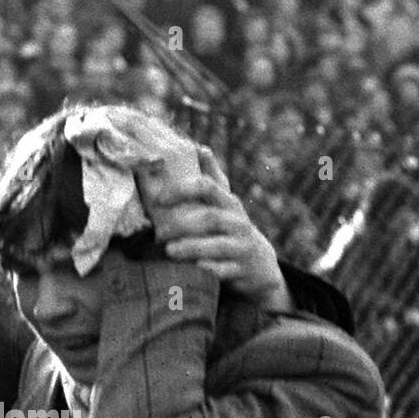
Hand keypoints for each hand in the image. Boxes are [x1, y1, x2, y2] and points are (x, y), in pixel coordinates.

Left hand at [136, 146, 291, 311]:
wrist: (260, 265)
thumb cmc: (232, 230)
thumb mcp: (225, 204)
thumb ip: (212, 178)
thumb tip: (198, 147)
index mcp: (228, 203)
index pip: (206, 187)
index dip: (182, 190)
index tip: (158, 199)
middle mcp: (237, 222)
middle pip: (209, 218)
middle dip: (182, 225)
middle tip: (158, 233)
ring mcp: (241, 247)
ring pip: (217, 245)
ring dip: (192, 247)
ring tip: (169, 251)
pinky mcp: (242, 270)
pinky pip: (225, 271)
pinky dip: (209, 270)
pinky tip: (193, 270)